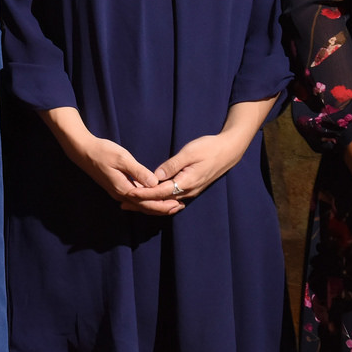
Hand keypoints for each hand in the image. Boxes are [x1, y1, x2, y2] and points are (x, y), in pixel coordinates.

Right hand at [39, 107, 177, 215]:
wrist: (83, 151)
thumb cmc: (103, 151)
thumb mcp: (122, 158)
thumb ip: (139, 172)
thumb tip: (155, 183)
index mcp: (123, 188)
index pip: (147, 202)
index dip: (163, 205)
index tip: (177, 204)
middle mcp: (121, 194)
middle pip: (144, 207)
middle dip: (162, 208)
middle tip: (179, 207)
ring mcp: (118, 192)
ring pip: (140, 205)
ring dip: (155, 206)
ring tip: (170, 205)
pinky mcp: (117, 187)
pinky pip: (135, 199)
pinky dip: (146, 201)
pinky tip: (153, 198)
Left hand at [136, 128, 255, 208]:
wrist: (229, 151)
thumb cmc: (209, 148)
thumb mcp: (189, 153)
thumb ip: (172, 165)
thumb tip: (155, 176)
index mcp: (186, 182)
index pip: (160, 192)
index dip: (143, 193)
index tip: (128, 193)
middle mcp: (188, 191)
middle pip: (161, 201)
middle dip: (142, 203)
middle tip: (123, 203)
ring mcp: (191, 191)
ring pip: (166, 201)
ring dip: (149, 202)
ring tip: (132, 203)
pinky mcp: (192, 188)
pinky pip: (172, 198)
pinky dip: (159, 199)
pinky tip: (150, 197)